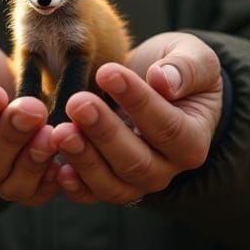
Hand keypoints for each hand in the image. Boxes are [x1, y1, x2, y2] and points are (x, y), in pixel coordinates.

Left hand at [52, 32, 222, 204]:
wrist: (156, 84)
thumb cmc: (176, 68)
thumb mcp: (193, 56)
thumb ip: (186, 68)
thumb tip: (164, 80)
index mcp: (193, 139)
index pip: (166, 126)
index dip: (137, 101)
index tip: (108, 72)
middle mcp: (167, 168)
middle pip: (136, 161)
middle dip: (104, 133)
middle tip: (77, 103)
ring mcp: (137, 181)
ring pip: (112, 183)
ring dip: (84, 159)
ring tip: (60, 132)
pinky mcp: (110, 182)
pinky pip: (92, 193)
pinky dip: (75, 186)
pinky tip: (56, 167)